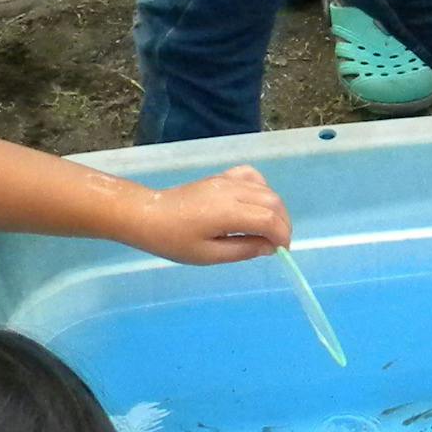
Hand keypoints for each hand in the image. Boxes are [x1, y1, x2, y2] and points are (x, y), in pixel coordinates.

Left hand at [138, 164, 290, 263]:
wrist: (148, 215)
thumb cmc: (173, 241)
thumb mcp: (208, 255)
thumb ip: (243, 250)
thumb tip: (269, 248)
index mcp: (228, 212)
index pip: (269, 219)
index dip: (282, 236)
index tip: (281, 252)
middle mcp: (232, 191)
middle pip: (273, 202)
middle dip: (283, 223)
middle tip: (277, 244)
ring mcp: (227, 180)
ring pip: (266, 189)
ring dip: (275, 209)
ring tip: (268, 229)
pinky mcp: (222, 177)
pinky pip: (252, 177)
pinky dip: (262, 190)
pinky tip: (255, 205)